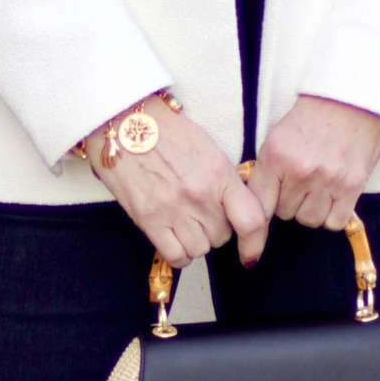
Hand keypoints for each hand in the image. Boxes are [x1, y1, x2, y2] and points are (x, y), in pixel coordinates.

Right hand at [86, 100, 268, 268]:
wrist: (124, 124)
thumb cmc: (166, 132)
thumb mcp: (207, 149)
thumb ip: (225, 181)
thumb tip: (235, 209)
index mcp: (219, 174)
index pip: (251, 220)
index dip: (255, 242)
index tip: (250, 251)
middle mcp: (199, 195)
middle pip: (222, 236)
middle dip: (215, 229)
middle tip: (201, 213)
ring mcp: (174, 210)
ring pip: (200, 249)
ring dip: (195, 241)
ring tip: (184, 222)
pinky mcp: (150, 221)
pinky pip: (176, 256)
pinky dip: (179, 254)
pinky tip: (174, 240)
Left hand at [248, 95, 379, 231]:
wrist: (353, 99)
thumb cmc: (312, 119)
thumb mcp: (278, 137)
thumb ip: (266, 171)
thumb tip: (257, 206)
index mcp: (277, 156)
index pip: (260, 205)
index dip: (263, 212)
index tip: (266, 214)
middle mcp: (301, 171)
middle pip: (286, 213)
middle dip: (291, 202)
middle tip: (302, 183)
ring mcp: (328, 180)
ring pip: (309, 220)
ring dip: (312, 209)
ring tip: (319, 188)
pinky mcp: (352, 187)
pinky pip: (334, 222)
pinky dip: (333, 215)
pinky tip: (334, 197)